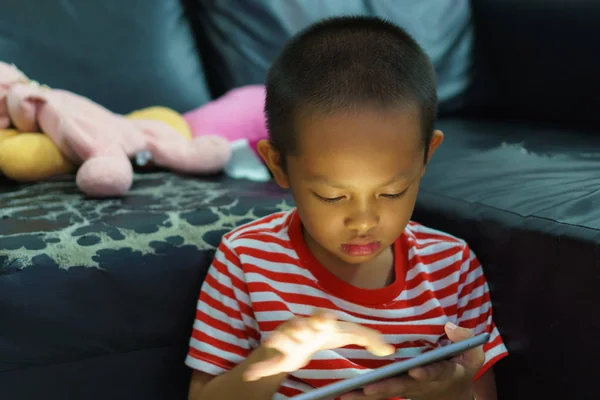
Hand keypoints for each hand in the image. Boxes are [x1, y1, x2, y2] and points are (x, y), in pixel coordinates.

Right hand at [243, 309, 394, 381]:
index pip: (325, 318)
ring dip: (280, 340)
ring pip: (282, 339)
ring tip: (276, 340)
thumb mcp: (344, 334)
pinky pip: (267, 362)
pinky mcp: (277, 356)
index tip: (328, 320)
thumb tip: (391, 350)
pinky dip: (260, 368)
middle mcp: (302, 328)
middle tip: (307, 328)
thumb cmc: (322, 335)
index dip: (326, 319)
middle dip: (304, 325)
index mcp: (320, 324)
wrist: (296, 341)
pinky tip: (252, 374)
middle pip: (302, 325)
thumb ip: (367, 339)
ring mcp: (288, 341)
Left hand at [341, 323, 483, 399]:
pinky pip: (378, 393)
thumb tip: (450, 327)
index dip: (426, 372)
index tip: (415, 370)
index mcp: (444, 374)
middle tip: (368, 389)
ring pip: (386, 392)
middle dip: (385, 388)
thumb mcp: (473, 353)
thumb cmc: (460, 367)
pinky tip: (341, 393)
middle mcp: (422, 384)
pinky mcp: (396, 389)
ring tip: (344, 394)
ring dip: (365, 395)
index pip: (436, 373)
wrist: (454, 394)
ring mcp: (408, 389)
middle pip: (402, 387)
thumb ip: (466, 339)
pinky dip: (361, 395)